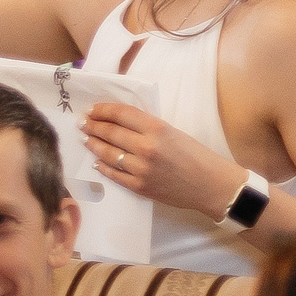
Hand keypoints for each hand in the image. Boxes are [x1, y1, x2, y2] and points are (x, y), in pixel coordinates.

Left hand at [79, 101, 248, 220]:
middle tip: (83, 123)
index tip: (93, 109)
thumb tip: (120, 121)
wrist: (212, 185)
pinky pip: (113, 174)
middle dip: (92, 126)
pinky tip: (96, 160)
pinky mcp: (139, 186)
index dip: (103, 110)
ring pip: (107, 153)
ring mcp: (141, 169)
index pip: (121, 114)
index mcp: (157, 129)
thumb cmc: (196, 155)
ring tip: (85, 138)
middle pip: (110, 132)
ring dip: (93, 144)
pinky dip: (102, 166)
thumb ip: (147, 127)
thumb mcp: (173, 132)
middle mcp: (146, 147)